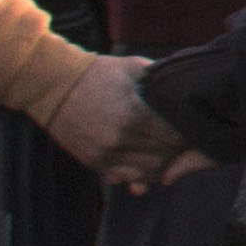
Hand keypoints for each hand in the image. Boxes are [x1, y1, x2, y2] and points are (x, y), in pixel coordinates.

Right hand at [50, 52, 197, 189]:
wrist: (53, 85)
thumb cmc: (98, 73)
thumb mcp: (134, 67)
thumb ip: (162, 80)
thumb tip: (187, 87)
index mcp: (136, 112)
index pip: (176, 135)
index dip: (188, 132)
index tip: (192, 127)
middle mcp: (122, 137)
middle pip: (166, 155)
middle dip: (178, 149)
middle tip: (184, 142)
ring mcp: (106, 152)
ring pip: (148, 172)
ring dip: (162, 165)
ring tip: (167, 153)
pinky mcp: (93, 161)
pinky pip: (124, 177)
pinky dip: (139, 175)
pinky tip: (145, 164)